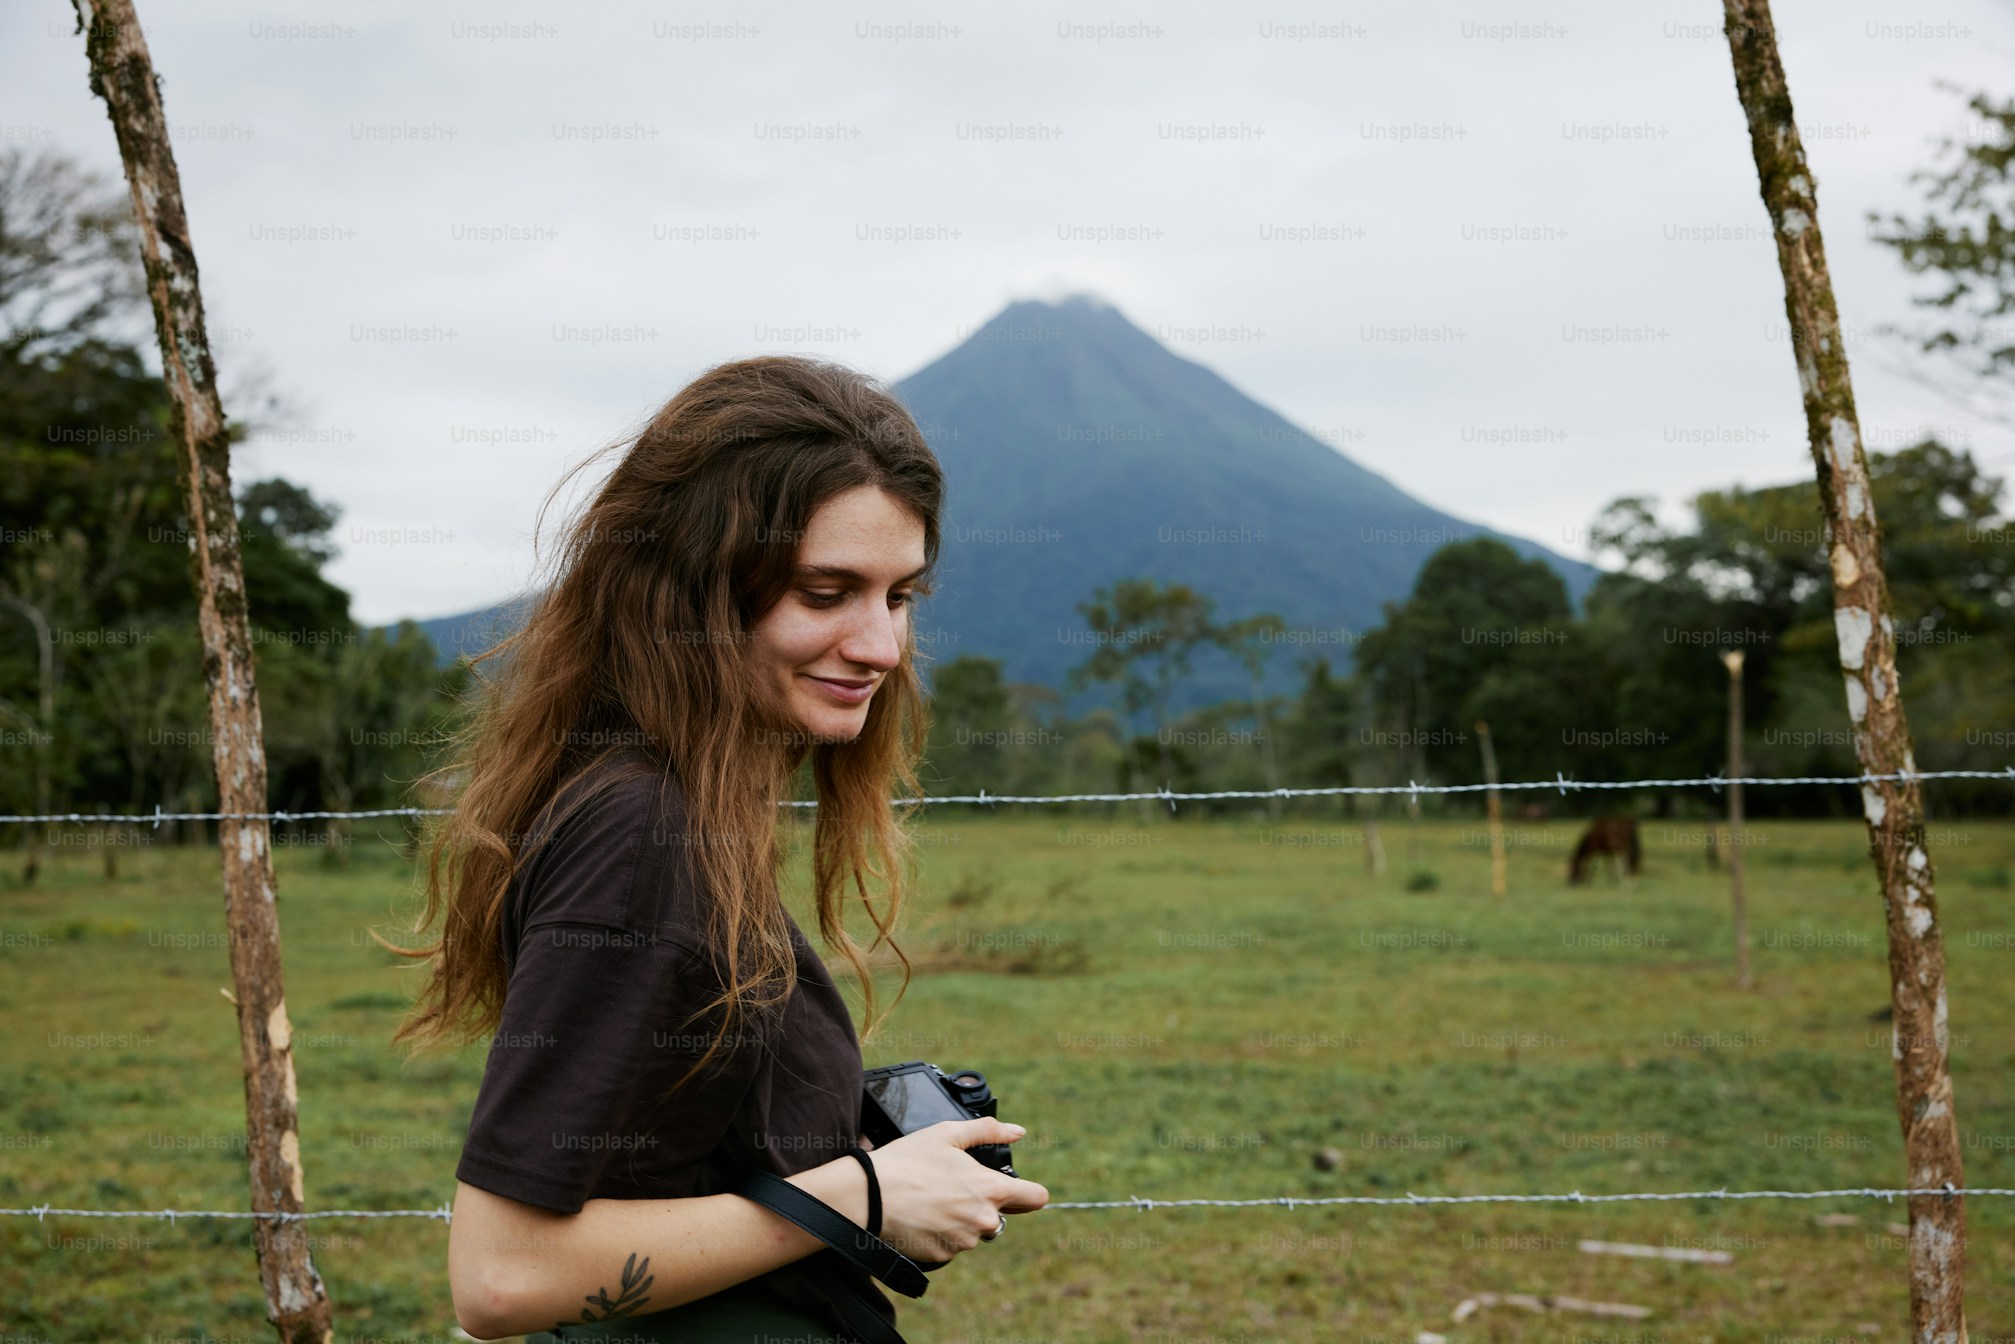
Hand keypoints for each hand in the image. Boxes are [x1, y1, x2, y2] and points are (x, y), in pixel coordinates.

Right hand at [859, 1118, 1047, 1262]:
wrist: (870, 1196)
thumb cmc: (908, 1161)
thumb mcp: (947, 1133)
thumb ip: (988, 1131)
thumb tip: (1017, 1131)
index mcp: (990, 1189)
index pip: (1036, 1198)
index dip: (1028, 1192)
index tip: (1017, 1190)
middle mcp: (983, 1220)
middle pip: (998, 1215)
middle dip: (981, 1204)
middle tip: (950, 1187)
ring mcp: (963, 1241)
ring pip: (973, 1231)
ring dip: (960, 1220)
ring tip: (932, 1200)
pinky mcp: (943, 1256)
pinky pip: (951, 1246)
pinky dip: (941, 1234)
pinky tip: (923, 1217)